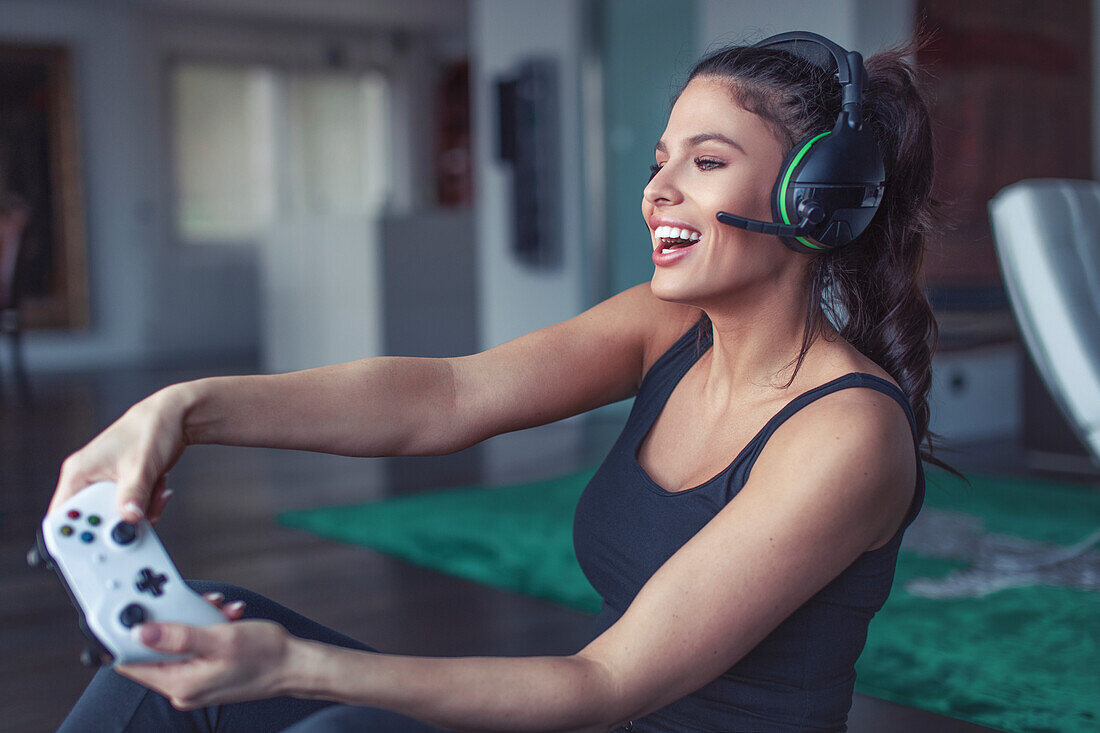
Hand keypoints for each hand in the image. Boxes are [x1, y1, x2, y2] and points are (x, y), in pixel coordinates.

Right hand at [50, 385, 192, 522]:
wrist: (173, 419)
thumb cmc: (150, 430)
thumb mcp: (141, 466)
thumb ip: (133, 494)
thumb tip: (128, 518)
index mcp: (79, 474)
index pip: (61, 515)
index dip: (71, 535)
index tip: (94, 545)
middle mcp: (87, 481)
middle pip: (93, 522)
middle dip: (120, 522)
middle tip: (140, 512)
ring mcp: (106, 486)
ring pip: (117, 519)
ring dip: (140, 512)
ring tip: (154, 491)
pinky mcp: (124, 490)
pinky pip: (131, 511)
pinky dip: (148, 506)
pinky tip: (157, 488)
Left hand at [116, 597, 292, 709]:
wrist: (294, 665)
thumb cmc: (265, 655)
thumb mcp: (220, 639)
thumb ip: (178, 636)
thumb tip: (140, 633)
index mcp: (180, 683)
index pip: (132, 662)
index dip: (131, 634)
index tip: (141, 610)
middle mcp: (183, 688)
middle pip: (155, 650)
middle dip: (173, 621)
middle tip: (195, 605)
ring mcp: (194, 683)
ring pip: (177, 645)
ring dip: (194, 622)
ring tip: (218, 612)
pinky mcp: (206, 675)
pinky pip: (193, 648)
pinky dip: (206, 630)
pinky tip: (225, 620)